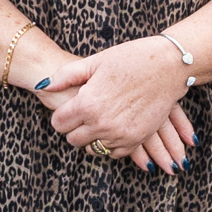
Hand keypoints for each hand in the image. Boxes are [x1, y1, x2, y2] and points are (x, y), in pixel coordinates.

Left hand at [51, 34, 196, 160]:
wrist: (168, 65)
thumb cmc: (131, 58)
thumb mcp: (95, 61)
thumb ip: (66, 75)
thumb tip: (43, 84)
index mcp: (87, 103)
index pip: (59, 124)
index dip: (61, 116)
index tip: (69, 109)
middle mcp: (101, 123)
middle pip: (73, 140)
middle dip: (74, 129)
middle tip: (83, 115)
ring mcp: (120, 133)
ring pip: (93, 149)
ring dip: (92, 138)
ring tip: (99, 120)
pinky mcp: (137, 139)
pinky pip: (114, 153)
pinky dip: (111, 144)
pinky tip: (114, 128)